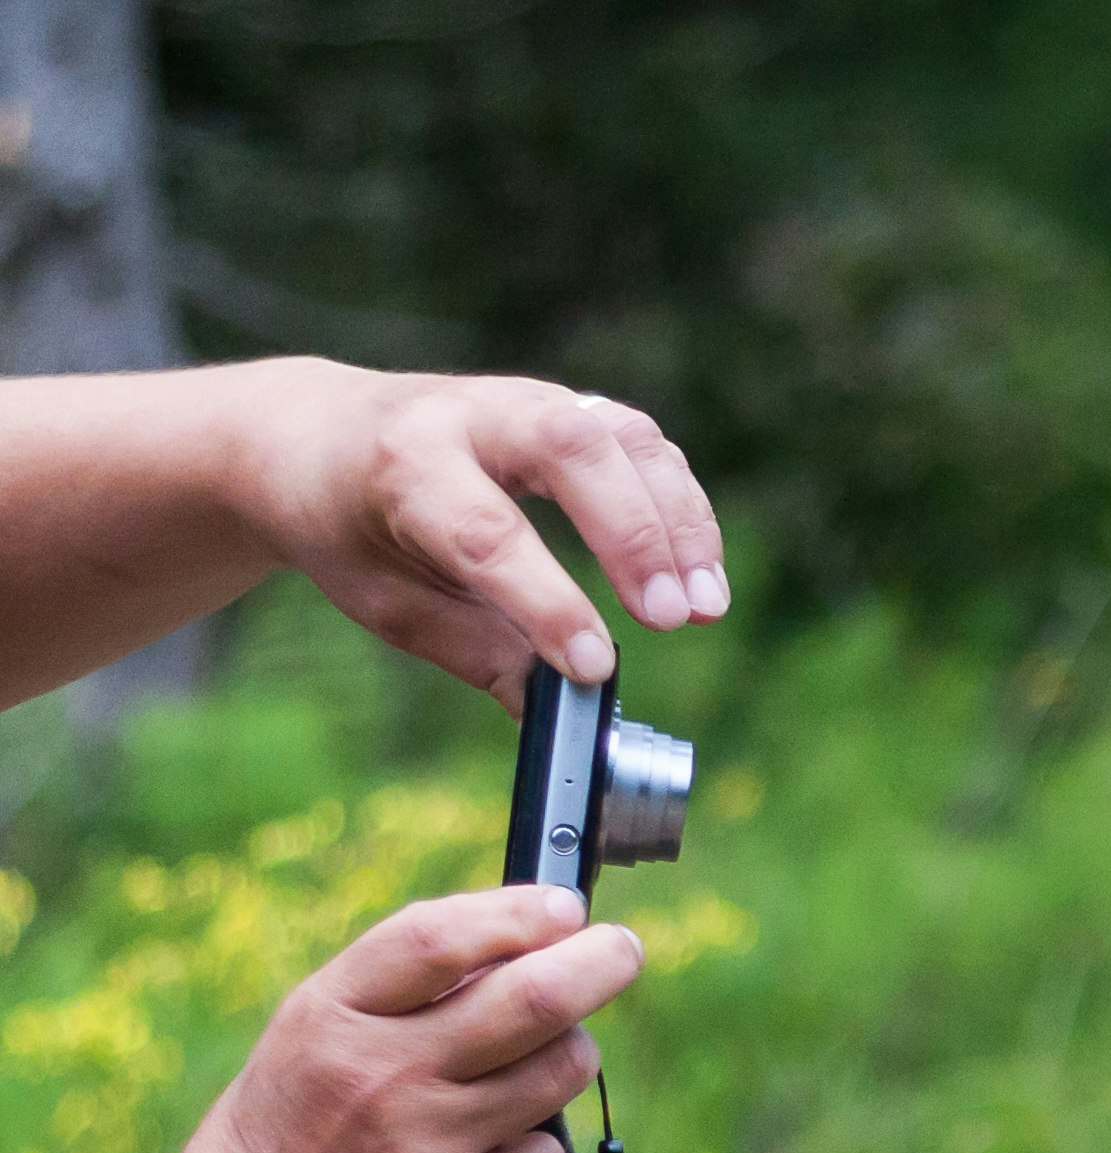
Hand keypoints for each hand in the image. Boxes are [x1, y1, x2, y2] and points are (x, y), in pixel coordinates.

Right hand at [155, 887, 645, 1152]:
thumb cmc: (296, 1131)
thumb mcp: (313, 1038)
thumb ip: (403, 990)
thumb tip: (526, 939)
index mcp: (329, 1019)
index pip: (436, 939)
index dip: (515, 912)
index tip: (565, 904)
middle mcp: (380, 1077)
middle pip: (534, 998)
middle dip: (600, 962)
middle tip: (622, 949)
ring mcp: (427, 1149)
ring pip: (560, 1071)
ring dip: (567, 1056)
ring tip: (531, 1067)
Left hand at [229, 359, 729, 710]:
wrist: (314, 434)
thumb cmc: (347, 526)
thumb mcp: (385, 601)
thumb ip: (474, 650)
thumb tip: (556, 705)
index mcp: (400, 463)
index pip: (485, 532)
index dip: (547, 602)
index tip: (593, 668)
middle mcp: (469, 414)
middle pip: (572, 453)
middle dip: (634, 538)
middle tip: (674, 620)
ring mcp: (526, 400)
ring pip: (624, 438)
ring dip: (679, 523)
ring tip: (707, 605)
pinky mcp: (570, 407)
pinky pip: (644, 447)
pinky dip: (683, 509)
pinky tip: (699, 573)